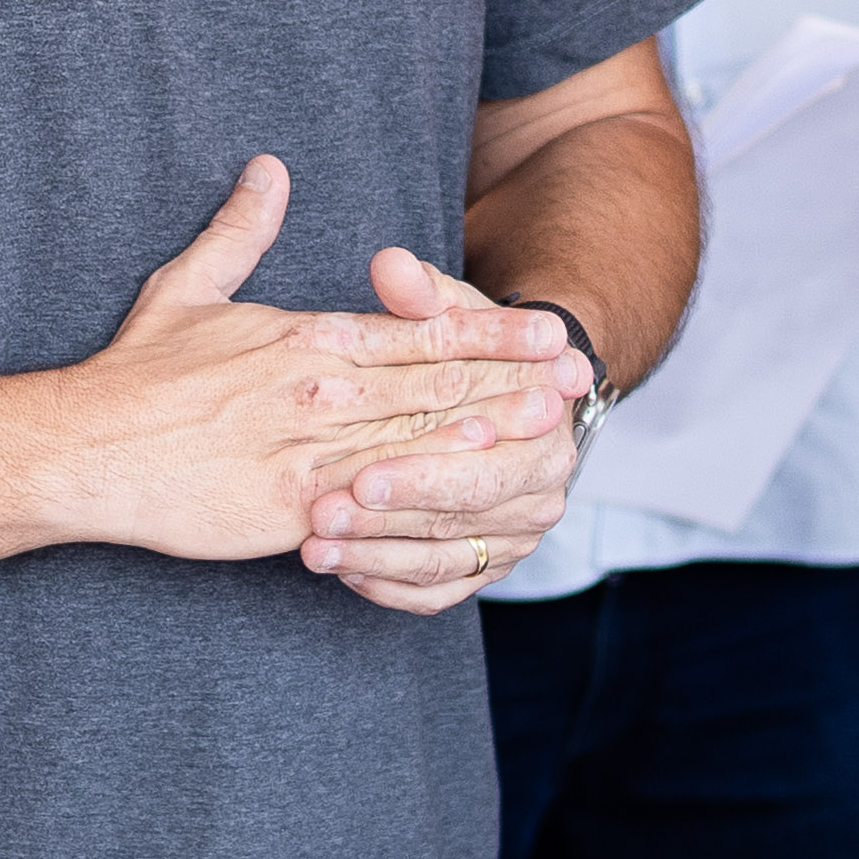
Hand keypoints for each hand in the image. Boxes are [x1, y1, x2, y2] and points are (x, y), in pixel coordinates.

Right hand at [43, 158, 575, 566]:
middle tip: (579, 378)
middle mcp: (321, 389)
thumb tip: (270, 169)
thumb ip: (240, 230)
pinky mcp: (290, 506)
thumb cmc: (134, 376)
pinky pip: (372, 501)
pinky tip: (472, 493)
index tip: (547, 332)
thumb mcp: (188, 287)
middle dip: (514, 380)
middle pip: (436, 383)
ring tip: (550, 426)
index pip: (417, 332)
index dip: (490, 333)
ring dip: (489, 431)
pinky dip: (426, 493)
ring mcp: (310, 448)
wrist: (82, 447)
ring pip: (418, 438)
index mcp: (308, 337)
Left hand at [300, 250, 590, 613]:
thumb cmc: (465, 348)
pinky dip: (386, 586)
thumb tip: (390, 265)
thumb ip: (421, 295)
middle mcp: (540, 491)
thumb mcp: (450, 314)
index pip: (486, 463)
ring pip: (444, 561)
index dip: (424, 470)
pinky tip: (337, 571)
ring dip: (375, 557)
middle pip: (463, 517)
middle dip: (391, 520)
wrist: (498, 393)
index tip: (361, 471)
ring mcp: (513, 536)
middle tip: (323, 514)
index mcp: (547, 431)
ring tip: (312, 546)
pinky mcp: (482, 568)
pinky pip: (434, 593)